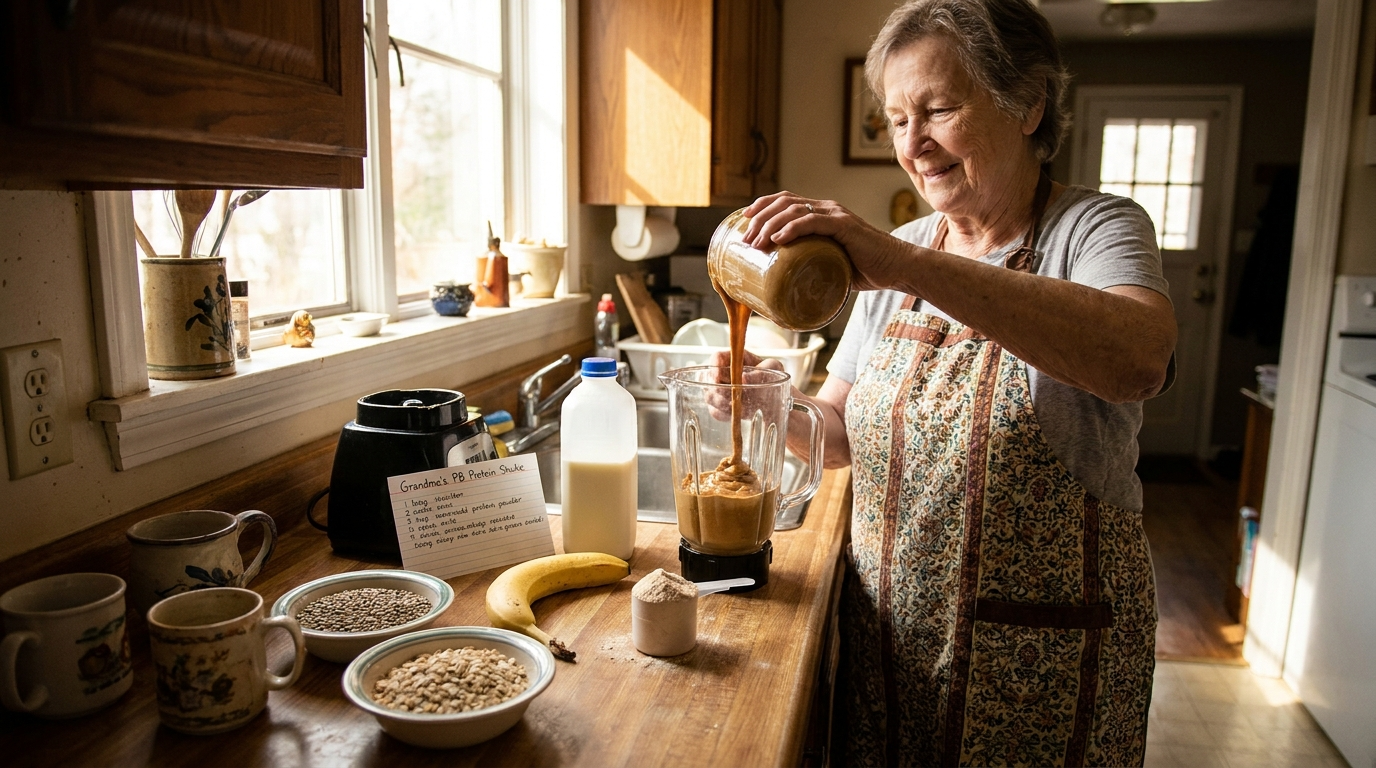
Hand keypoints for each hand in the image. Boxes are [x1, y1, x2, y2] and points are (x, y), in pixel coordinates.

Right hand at [705, 350, 783, 421]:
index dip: (714, 365)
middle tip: (734, 395)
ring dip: (723, 403)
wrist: (779, 400)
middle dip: (719, 389)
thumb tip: (744, 378)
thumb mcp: (774, 369)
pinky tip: (738, 412)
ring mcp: (720, 390)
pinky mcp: (721, 407)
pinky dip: (725, 414)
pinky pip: (715, 412)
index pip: (717, 358)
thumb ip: (761, 371)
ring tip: (740, 405)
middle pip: (709, 379)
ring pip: (710, 396)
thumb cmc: (776, 379)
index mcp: (736, 359)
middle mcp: (724, 373)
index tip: (718, 376)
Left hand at [741, 191, 911, 291]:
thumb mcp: (830, 265)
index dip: (762, 205)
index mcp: (822, 213)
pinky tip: (778, 238)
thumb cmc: (864, 270)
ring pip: (794, 210)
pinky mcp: (845, 226)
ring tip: (756, 242)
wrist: (896, 268)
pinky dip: (792, 228)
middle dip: (760, 217)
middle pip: (784, 202)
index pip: (785, 200)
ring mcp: (836, 215)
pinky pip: (813, 222)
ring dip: (770, 224)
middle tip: (746, 239)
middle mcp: (827, 209)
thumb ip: (811, 267)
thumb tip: (784, 288)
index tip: (744, 219)